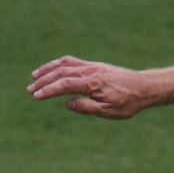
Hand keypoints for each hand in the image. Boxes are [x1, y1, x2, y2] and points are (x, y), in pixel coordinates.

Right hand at [28, 56, 151, 118]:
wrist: (144, 87)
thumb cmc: (128, 102)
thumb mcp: (109, 111)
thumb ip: (87, 107)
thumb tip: (67, 104)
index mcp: (94, 83)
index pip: (66, 84)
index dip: (49, 90)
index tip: (36, 96)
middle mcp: (91, 71)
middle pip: (61, 72)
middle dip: (44, 80)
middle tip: (29, 90)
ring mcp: (92, 66)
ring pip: (65, 64)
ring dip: (48, 70)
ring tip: (34, 77)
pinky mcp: (94, 65)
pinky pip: (73, 61)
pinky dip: (59, 64)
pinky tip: (51, 69)